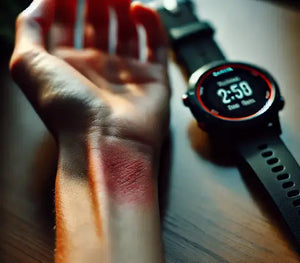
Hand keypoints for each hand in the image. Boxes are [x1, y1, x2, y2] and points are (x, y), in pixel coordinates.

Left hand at [10, 0, 169, 149]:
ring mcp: (126, 73)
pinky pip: (156, 45)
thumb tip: (42, 1)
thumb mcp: (28, 64)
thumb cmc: (68, 111)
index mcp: (68, 67)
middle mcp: (97, 70)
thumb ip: (29, 27)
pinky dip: (151, 23)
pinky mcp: (153, 78)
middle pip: (99, 26)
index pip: (67, 26)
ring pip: (128, 32)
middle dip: (98, 1)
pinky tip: (140, 9)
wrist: (107, 141)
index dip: (68, 2)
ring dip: (124, 7)